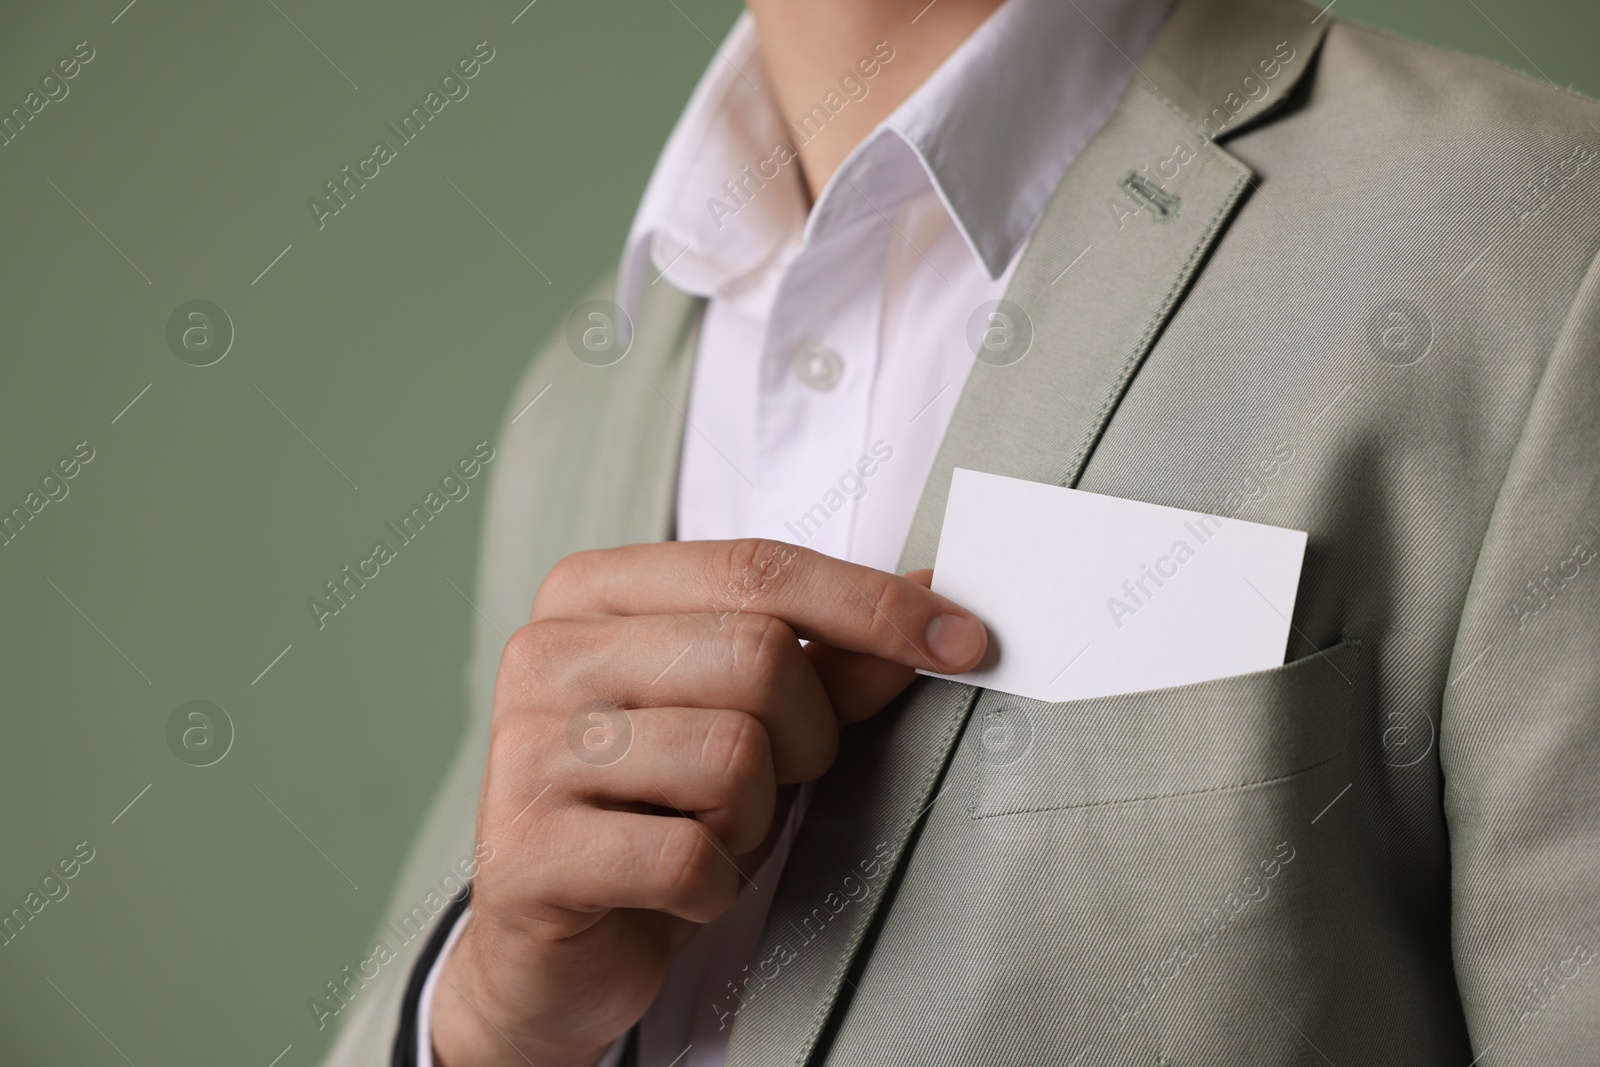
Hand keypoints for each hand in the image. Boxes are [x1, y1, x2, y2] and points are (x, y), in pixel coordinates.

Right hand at [430, 539, 985, 1065]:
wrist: (554, 943)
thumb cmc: (657, 807)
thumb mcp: (751, 722)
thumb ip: (831, 661)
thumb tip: (936, 590)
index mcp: (592, 591)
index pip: (757, 565)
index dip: (873, 604)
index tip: (964, 641)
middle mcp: (546, 653)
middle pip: (757, 654)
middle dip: (806, 734)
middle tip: (775, 777)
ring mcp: (525, 751)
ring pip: (731, 756)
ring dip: (752, 816)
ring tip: (706, 830)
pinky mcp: (525, 852)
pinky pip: (689, 858)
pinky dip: (714, 886)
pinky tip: (675, 888)